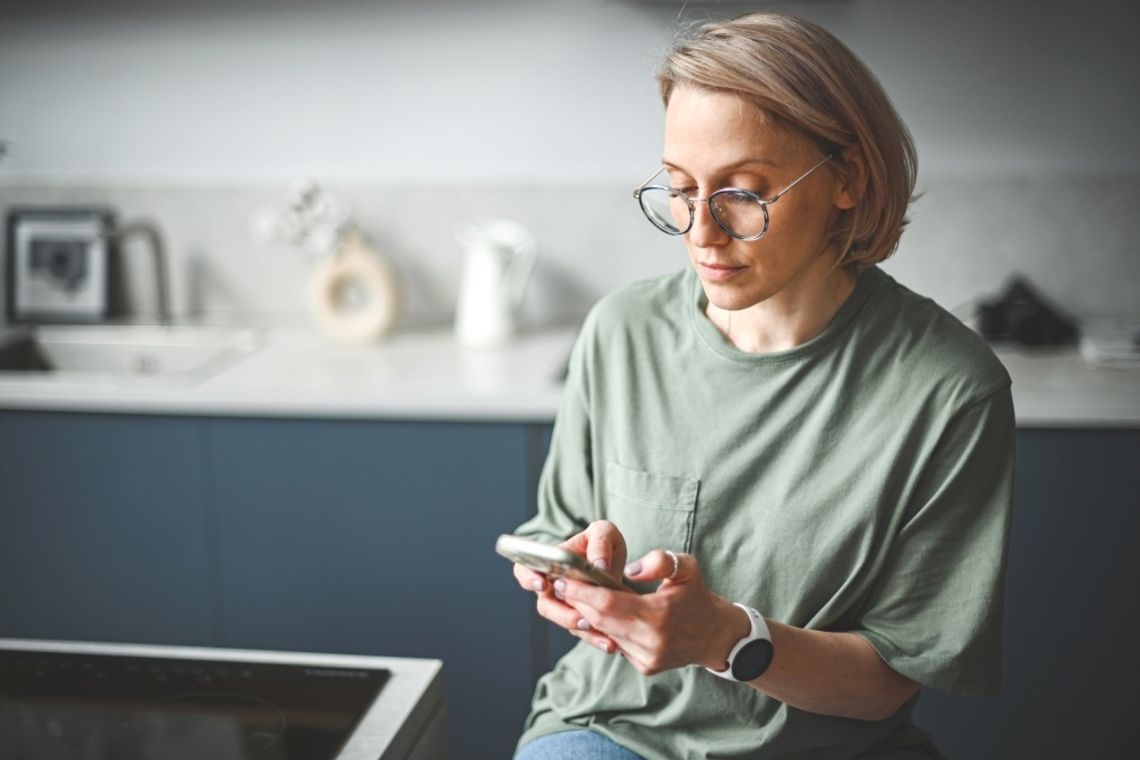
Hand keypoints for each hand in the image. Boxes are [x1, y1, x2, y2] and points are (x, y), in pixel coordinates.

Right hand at [512, 521, 628, 652]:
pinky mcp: (582, 619)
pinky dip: (595, 638)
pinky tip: (610, 643)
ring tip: (595, 627)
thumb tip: (598, 564)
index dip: (528, 578)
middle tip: (579, 617)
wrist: (617, 563)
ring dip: (578, 628)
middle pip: (545, 604)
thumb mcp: (605, 533)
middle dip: (560, 614)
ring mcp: (566, 605)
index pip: (525, 569)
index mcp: (549, 562)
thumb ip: (600, 542)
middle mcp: (553, 586)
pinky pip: (583, 633)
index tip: (542, 584)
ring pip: (564, 622)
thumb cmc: (602, 543)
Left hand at [556, 549, 747, 674]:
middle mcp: (651, 641)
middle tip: (561, 583)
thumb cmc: (697, 595)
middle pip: (601, 620)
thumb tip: (630, 569)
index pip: (608, 604)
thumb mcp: (686, 567)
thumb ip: (659, 561)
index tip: (563, 579)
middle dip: (578, 601)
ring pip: (605, 634)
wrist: (715, 635)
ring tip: (574, 596)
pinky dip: (604, 629)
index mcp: (659, 615)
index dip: (582, 592)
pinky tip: (595, 614)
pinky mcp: (645, 666)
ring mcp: (647, 658)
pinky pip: (616, 644)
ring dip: (587, 615)